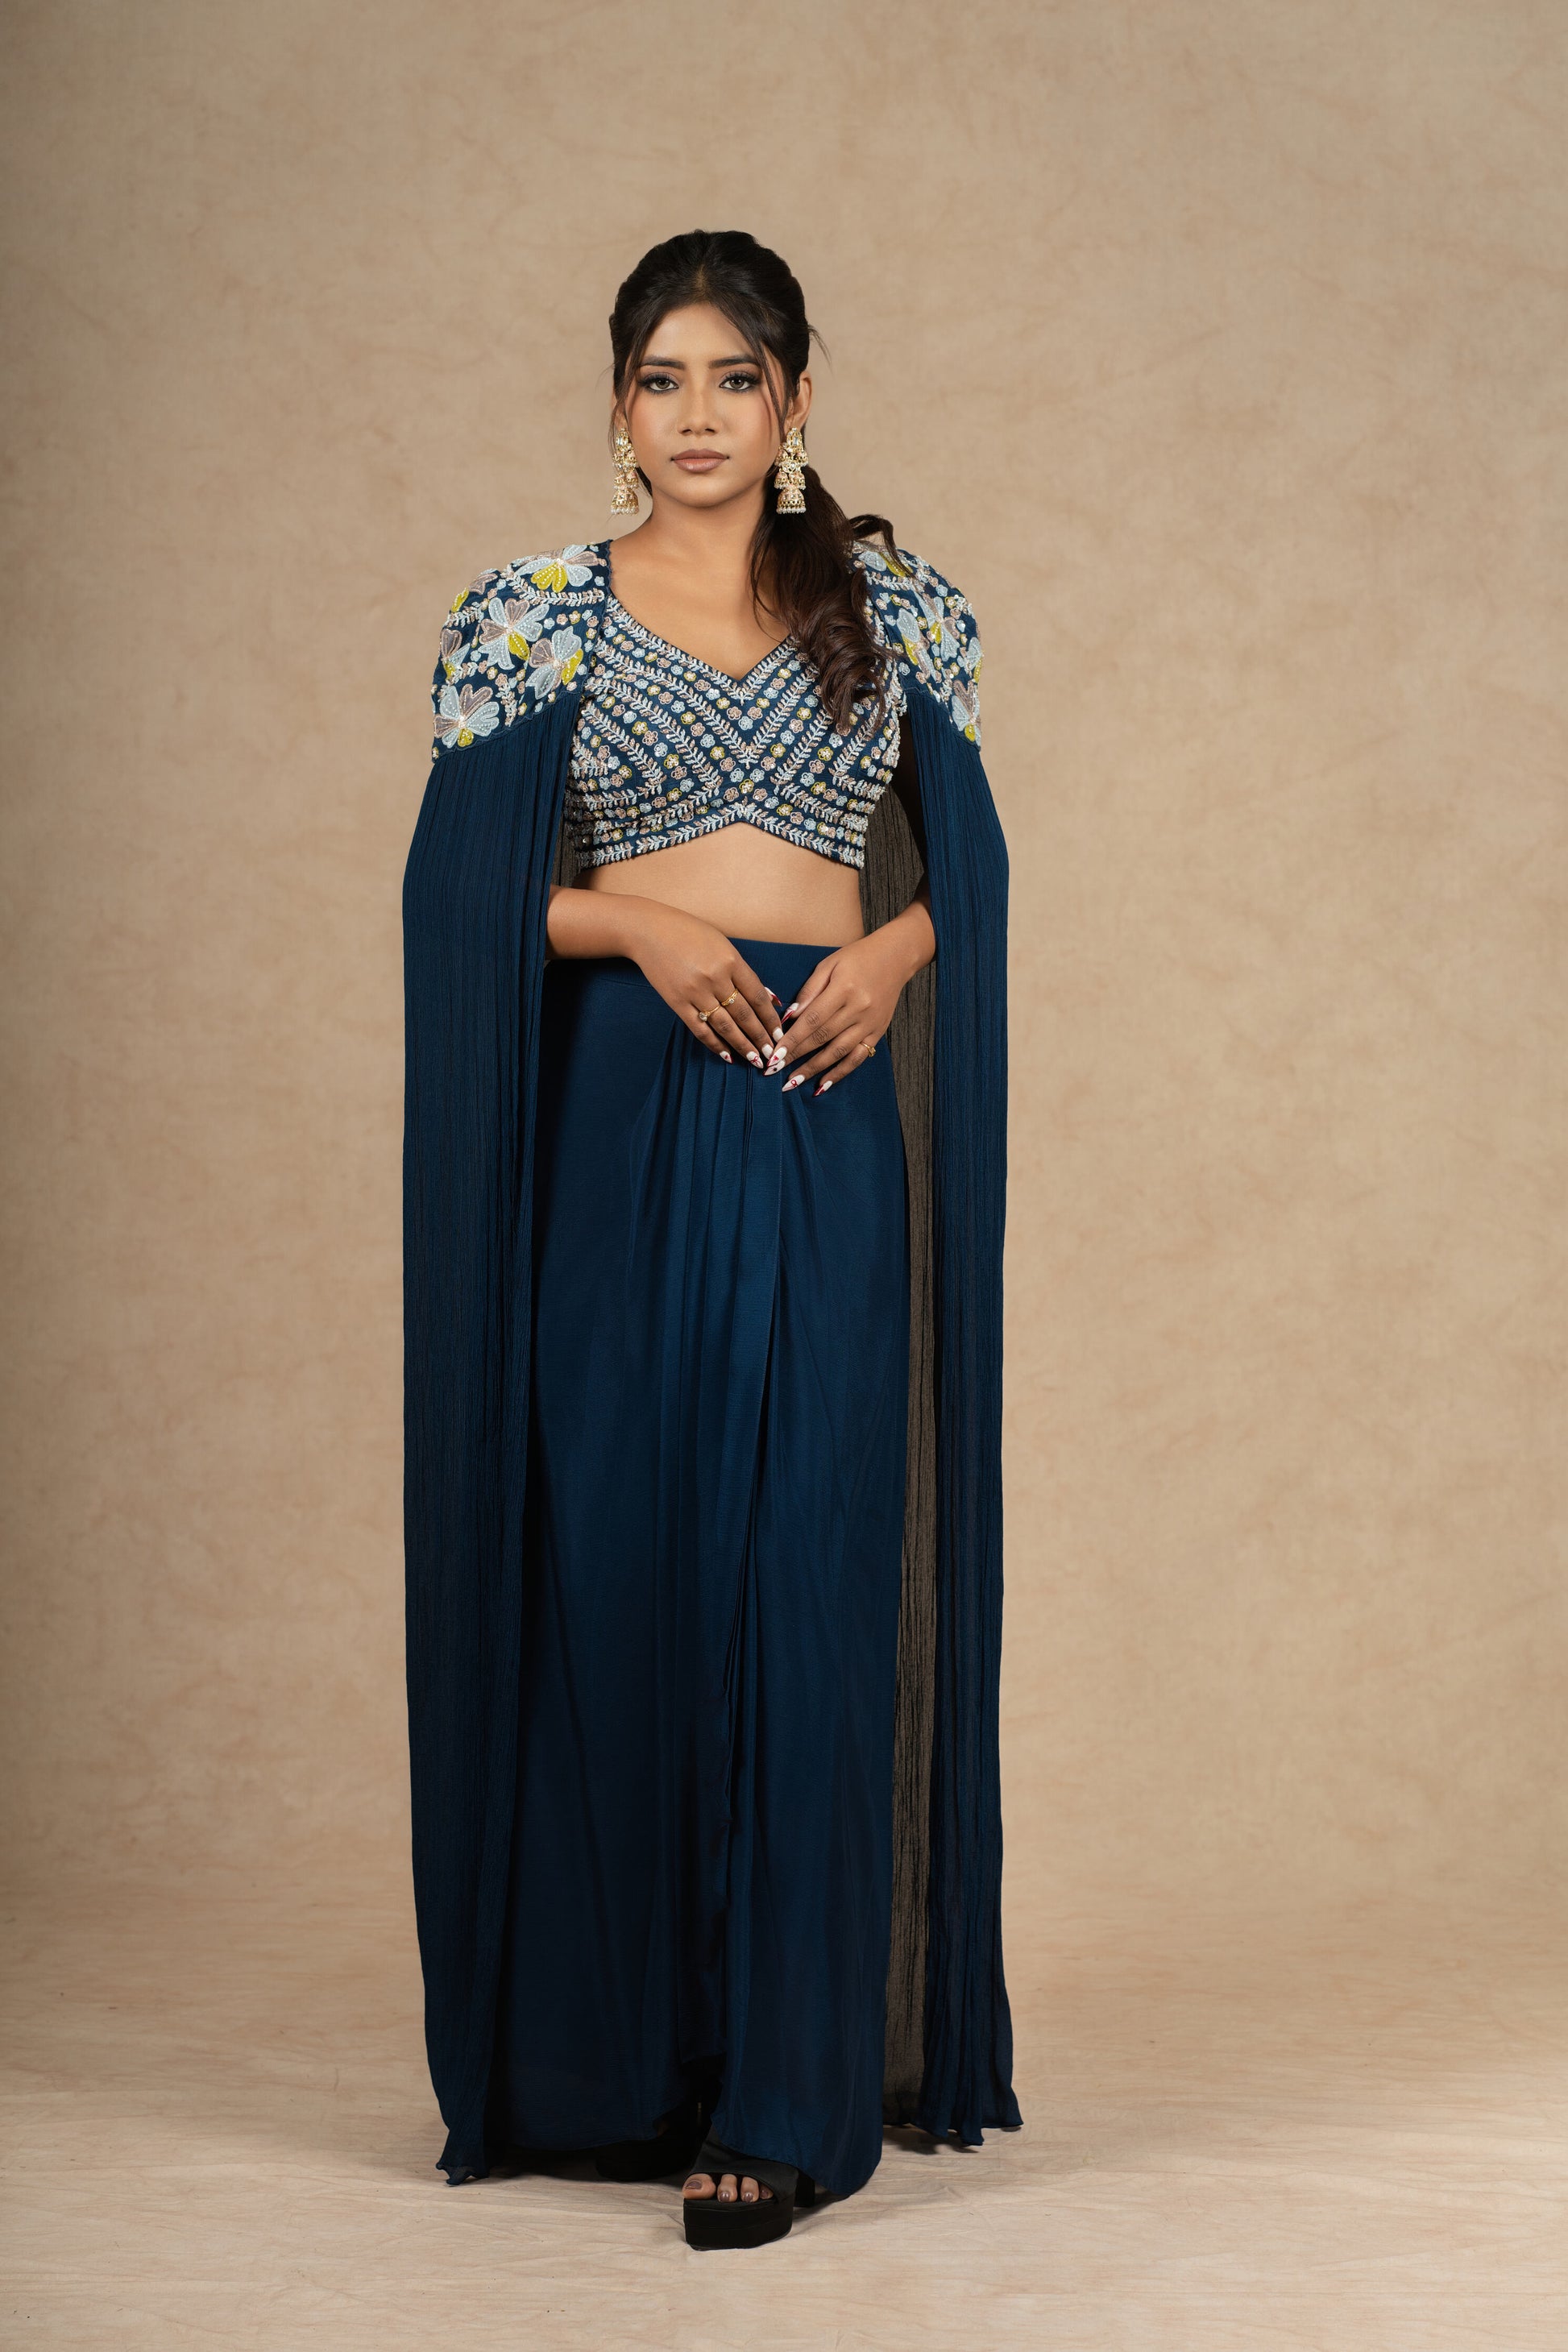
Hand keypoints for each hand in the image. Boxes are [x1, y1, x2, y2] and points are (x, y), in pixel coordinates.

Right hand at [619, 901, 784, 1068]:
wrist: (649, 931)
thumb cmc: (689, 933)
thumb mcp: (721, 944)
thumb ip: (742, 971)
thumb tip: (766, 998)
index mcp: (730, 960)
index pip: (757, 996)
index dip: (770, 1018)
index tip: (779, 1032)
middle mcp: (715, 978)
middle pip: (744, 1014)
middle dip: (760, 1037)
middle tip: (772, 1054)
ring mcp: (695, 992)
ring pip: (725, 1026)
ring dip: (742, 1045)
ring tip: (755, 1059)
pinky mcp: (677, 1003)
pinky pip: (700, 1029)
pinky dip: (714, 1044)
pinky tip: (727, 1055)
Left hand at [778, 915, 928, 1096]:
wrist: (896, 957)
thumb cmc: (857, 958)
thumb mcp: (829, 965)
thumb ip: (809, 991)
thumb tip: (790, 1017)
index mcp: (843, 989)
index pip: (812, 1020)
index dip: (792, 1040)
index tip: (774, 1055)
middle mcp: (858, 1009)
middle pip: (822, 1038)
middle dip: (796, 1056)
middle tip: (774, 1071)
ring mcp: (869, 1023)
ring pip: (838, 1052)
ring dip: (814, 1069)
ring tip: (792, 1083)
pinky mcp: (878, 1032)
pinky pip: (858, 1057)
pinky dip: (840, 1073)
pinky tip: (824, 1084)